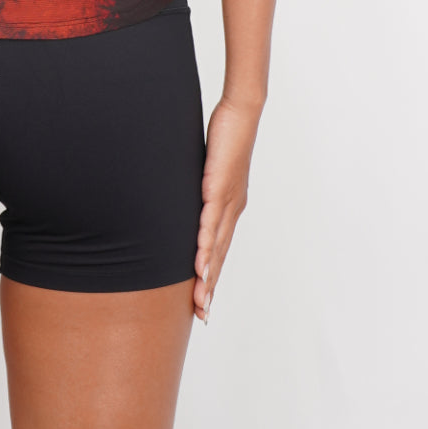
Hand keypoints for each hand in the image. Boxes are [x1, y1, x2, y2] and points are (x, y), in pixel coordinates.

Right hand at [194, 93, 261, 324]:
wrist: (241, 114)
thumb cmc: (226, 137)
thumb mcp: (208, 167)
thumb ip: (199, 186)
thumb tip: (186, 196)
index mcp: (230, 206)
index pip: (220, 249)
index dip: (212, 276)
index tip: (203, 301)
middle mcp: (232, 209)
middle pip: (220, 256)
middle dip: (210, 286)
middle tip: (202, 314)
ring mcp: (228, 200)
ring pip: (216, 245)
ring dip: (208, 273)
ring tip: (201, 297)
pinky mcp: (220, 187)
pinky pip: (210, 220)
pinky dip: (205, 243)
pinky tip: (200, 261)